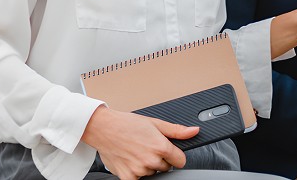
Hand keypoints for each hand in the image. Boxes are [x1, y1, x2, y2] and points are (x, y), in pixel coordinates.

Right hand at [81, 105, 198, 178]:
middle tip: (147, 147)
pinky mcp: (128, 177)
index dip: (175, 155)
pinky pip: (139, 179)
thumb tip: (193, 131)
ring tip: (136, 151)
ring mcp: (139, 170)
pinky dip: (136, 172)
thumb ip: (176, 130)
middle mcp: (151, 160)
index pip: (181, 160)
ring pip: (152, 173)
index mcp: (160, 147)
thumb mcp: (155, 123)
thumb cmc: (126, 124)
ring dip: (147, 166)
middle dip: (160, 159)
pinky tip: (130, 160)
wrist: (103, 128)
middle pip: (166, 167)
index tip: (168, 151)